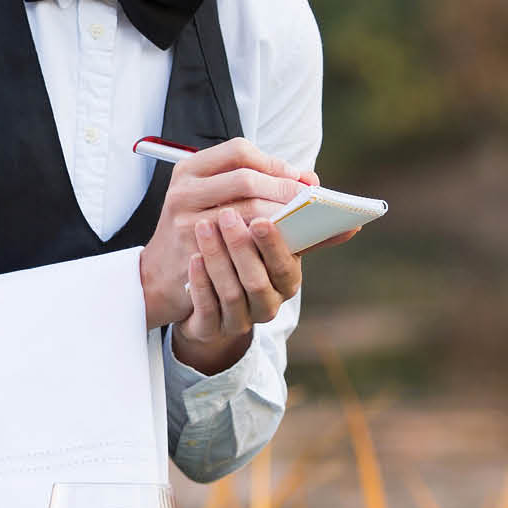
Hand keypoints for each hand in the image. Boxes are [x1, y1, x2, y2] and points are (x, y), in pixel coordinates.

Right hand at [138, 138, 309, 331]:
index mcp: (190, 169)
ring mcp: (186, 222)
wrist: (160, 273)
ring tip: (302, 223)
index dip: (274, 163)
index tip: (297, 179)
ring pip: (249, 210)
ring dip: (282, 216)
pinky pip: (244, 243)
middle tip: (309, 203)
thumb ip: (258, 185)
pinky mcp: (196, 252)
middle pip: (247, 179)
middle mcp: (184, 191)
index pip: (239, 151)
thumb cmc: (199, 230)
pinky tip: (284, 245)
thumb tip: (313, 182)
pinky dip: (270, 242)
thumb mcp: (214, 199)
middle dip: (284, 190)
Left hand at [172, 207, 304, 374]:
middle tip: (228, 215)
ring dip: (219, 259)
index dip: (275, 244)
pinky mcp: (210, 328)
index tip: (261, 219)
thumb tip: (313, 180)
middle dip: (243, 248)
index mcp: (285, 280)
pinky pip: (206, 310)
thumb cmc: (240, 258)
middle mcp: (266, 303)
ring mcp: (238, 319)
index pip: (286, 266)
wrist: (204, 297)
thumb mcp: (265, 238)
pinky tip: (194, 258)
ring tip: (204, 226)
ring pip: (231, 294)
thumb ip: (285, 212)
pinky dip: (201, 284)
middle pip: (258, 281)